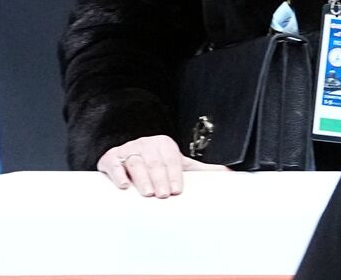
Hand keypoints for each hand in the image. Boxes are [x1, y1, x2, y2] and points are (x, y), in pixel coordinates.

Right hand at [97, 135, 229, 196]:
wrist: (127, 151)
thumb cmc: (157, 160)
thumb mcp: (178, 162)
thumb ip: (200, 169)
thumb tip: (229, 172)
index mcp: (165, 145)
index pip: (172, 161)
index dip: (175, 176)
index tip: (177, 190)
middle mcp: (147, 145)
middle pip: (155, 163)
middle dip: (160, 179)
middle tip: (163, 195)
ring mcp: (129, 151)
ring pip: (136, 163)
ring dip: (142, 179)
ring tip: (147, 193)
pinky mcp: (111, 158)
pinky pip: (114, 164)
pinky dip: (118, 174)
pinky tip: (124, 185)